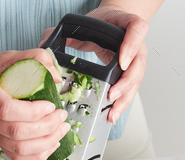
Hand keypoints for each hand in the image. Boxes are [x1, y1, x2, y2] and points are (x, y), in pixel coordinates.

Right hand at [0, 49, 70, 159]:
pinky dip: (37, 156)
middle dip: (46, 127)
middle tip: (61, 115)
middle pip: (16, 133)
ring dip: (46, 143)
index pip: (6, 109)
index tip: (50, 104)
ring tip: (61, 130)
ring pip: (18, 149)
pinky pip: (16, 157)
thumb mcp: (2, 57)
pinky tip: (50, 145)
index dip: (32, 111)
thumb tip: (55, 76)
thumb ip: (32, 59)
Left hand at [39, 6, 148, 123]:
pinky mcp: (132, 75)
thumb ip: (69, 32)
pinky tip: (112, 114)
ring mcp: (136, 62)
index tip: (121, 62)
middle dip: (125, 84)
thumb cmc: (105, 23)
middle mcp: (137, 45)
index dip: (130, 46)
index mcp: (130, 26)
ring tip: (111, 113)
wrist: (117, 25)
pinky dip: (121, 104)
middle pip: (138, 65)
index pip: (137, 30)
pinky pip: (130, 91)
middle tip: (111, 96)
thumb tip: (46, 44)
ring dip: (123, 100)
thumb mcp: (88, 22)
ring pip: (135, 82)